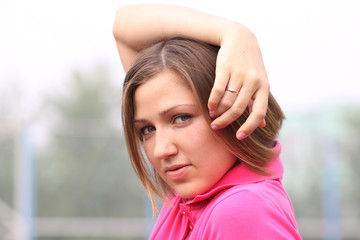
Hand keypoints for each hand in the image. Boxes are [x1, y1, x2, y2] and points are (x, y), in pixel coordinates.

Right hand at [208, 23, 268, 139]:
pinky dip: (212, 102)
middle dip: (225, 121)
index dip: (249, 127)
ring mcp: (239, 75)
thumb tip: (261, 126)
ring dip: (218, 112)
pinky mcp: (225, 69)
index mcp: (264, 87)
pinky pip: (217, 90)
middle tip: (216, 127)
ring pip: (226, 101)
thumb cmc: (250, 65)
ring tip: (213, 116)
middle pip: (237, 109)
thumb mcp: (260, 82)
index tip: (239, 137)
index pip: (258, 113)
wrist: (240, 38)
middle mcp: (253, 82)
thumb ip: (258, 103)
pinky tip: (210, 107)